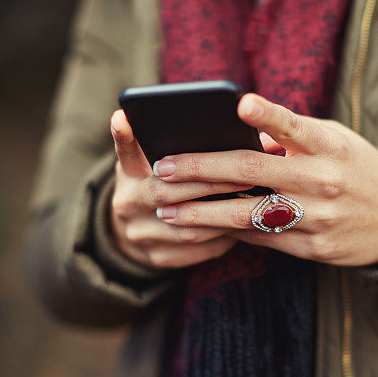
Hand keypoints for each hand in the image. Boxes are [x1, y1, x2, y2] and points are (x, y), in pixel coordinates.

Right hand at [109, 110, 249, 267]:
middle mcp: (127, 205)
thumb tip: (207, 123)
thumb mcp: (150, 162)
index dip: (123, 137)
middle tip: (244, 174)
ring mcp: (141, 236)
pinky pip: (199, 249)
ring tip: (253, 198)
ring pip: (188, 227)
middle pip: (166, 193)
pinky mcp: (159, 258)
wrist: (137, 233)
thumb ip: (165, 143)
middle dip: (208, 183)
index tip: (124, 117)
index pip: (126, 153)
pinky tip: (244, 223)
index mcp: (127, 176)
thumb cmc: (155, 184)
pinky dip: (224, 235)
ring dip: (223, 212)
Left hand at [151, 94, 377, 265]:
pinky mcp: (314, 248)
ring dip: (202, 213)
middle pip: (252, 172)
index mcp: (328, 146)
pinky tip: (202, 227)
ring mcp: (318, 217)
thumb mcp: (335, 141)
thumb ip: (292, 137)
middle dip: (201, 170)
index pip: (294, 126)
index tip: (238, 104)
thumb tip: (239, 134)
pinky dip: (230, 232)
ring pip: (248, 215)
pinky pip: (263, 240)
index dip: (267, 116)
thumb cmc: (356, 168)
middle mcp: (322, 180)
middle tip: (164, 169)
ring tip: (168, 210)